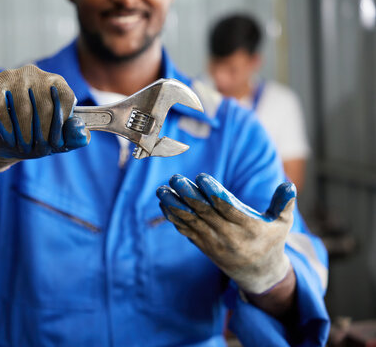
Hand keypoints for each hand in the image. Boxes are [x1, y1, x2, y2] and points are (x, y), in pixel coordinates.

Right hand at [0, 65, 89, 171]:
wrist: (1, 140)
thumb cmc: (34, 135)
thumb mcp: (56, 140)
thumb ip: (73, 137)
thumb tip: (82, 134)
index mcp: (56, 83)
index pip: (64, 98)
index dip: (60, 124)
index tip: (55, 143)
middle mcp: (36, 74)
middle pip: (44, 104)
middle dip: (41, 132)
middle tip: (36, 148)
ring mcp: (12, 76)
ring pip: (21, 106)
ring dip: (23, 132)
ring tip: (22, 146)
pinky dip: (4, 125)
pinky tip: (8, 137)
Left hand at [157, 173, 294, 294]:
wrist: (258, 274)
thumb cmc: (271, 241)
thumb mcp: (283, 224)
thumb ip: (284, 204)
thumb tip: (290, 184)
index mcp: (248, 228)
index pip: (228, 208)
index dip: (213, 193)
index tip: (201, 177)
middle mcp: (228, 236)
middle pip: (205, 213)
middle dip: (188, 195)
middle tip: (175, 178)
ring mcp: (213, 242)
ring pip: (191, 222)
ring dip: (174, 206)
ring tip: (161, 190)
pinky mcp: (203, 246)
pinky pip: (186, 231)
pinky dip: (174, 218)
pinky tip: (163, 203)